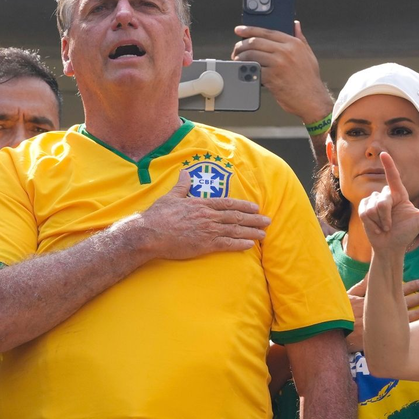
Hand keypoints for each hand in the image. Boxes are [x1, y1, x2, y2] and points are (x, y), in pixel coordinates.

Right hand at [133, 172, 270, 259]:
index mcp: (201, 204)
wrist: (151, 232)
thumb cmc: (158, 215)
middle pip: (236, 217)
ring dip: (251, 232)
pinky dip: (239, 244)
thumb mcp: (171, 196)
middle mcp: (208, 216)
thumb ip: (182, 185)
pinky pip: (227, 244)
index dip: (243, 206)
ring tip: (264, 234)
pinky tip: (250, 245)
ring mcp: (208, 230)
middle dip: (253, 219)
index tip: (255, 207)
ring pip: (235, 230)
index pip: (227, 204)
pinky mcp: (204, 245)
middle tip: (267, 221)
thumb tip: (185, 173)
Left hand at [233, 21, 333, 123]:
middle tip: (236, 50)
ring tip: (237, 61)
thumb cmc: (309, 79)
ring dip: (240, 58)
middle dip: (241, 45)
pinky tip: (244, 72)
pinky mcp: (271, 77)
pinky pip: (253, 70)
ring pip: (251, 55)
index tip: (239, 30)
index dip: (250, 29)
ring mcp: (278, 64)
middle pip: (256, 42)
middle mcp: (285, 51)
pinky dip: (246, 71)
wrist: (312, 99)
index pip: (267, 31)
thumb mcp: (308, 54)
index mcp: (293, 43)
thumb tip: (295, 24)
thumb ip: (300, 38)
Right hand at [345, 276, 418, 352]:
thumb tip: (375, 271)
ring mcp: (384, 322)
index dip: (411, 285)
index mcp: (375, 297)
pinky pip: (404, 328)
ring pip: (407, 314)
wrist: (333, 332)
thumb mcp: (350, 295)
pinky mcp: (384, 333)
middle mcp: (382, 308)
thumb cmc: (340, 312)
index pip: (397, 288)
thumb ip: (364, 284)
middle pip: (405, 301)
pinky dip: (415, 322)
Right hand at [357, 153, 418, 257]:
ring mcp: (373, 202)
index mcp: (399, 195)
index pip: (393, 177)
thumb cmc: (406, 233)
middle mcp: (386, 196)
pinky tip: (375, 227)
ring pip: (374, 205)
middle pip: (383, 197)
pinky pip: (366, 211)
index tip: (384, 154)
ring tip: (384, 227)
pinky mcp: (363, 209)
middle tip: (390, 225)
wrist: (390, 247)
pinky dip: (372, 222)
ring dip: (380, 219)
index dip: (389, 165)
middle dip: (386, 213)